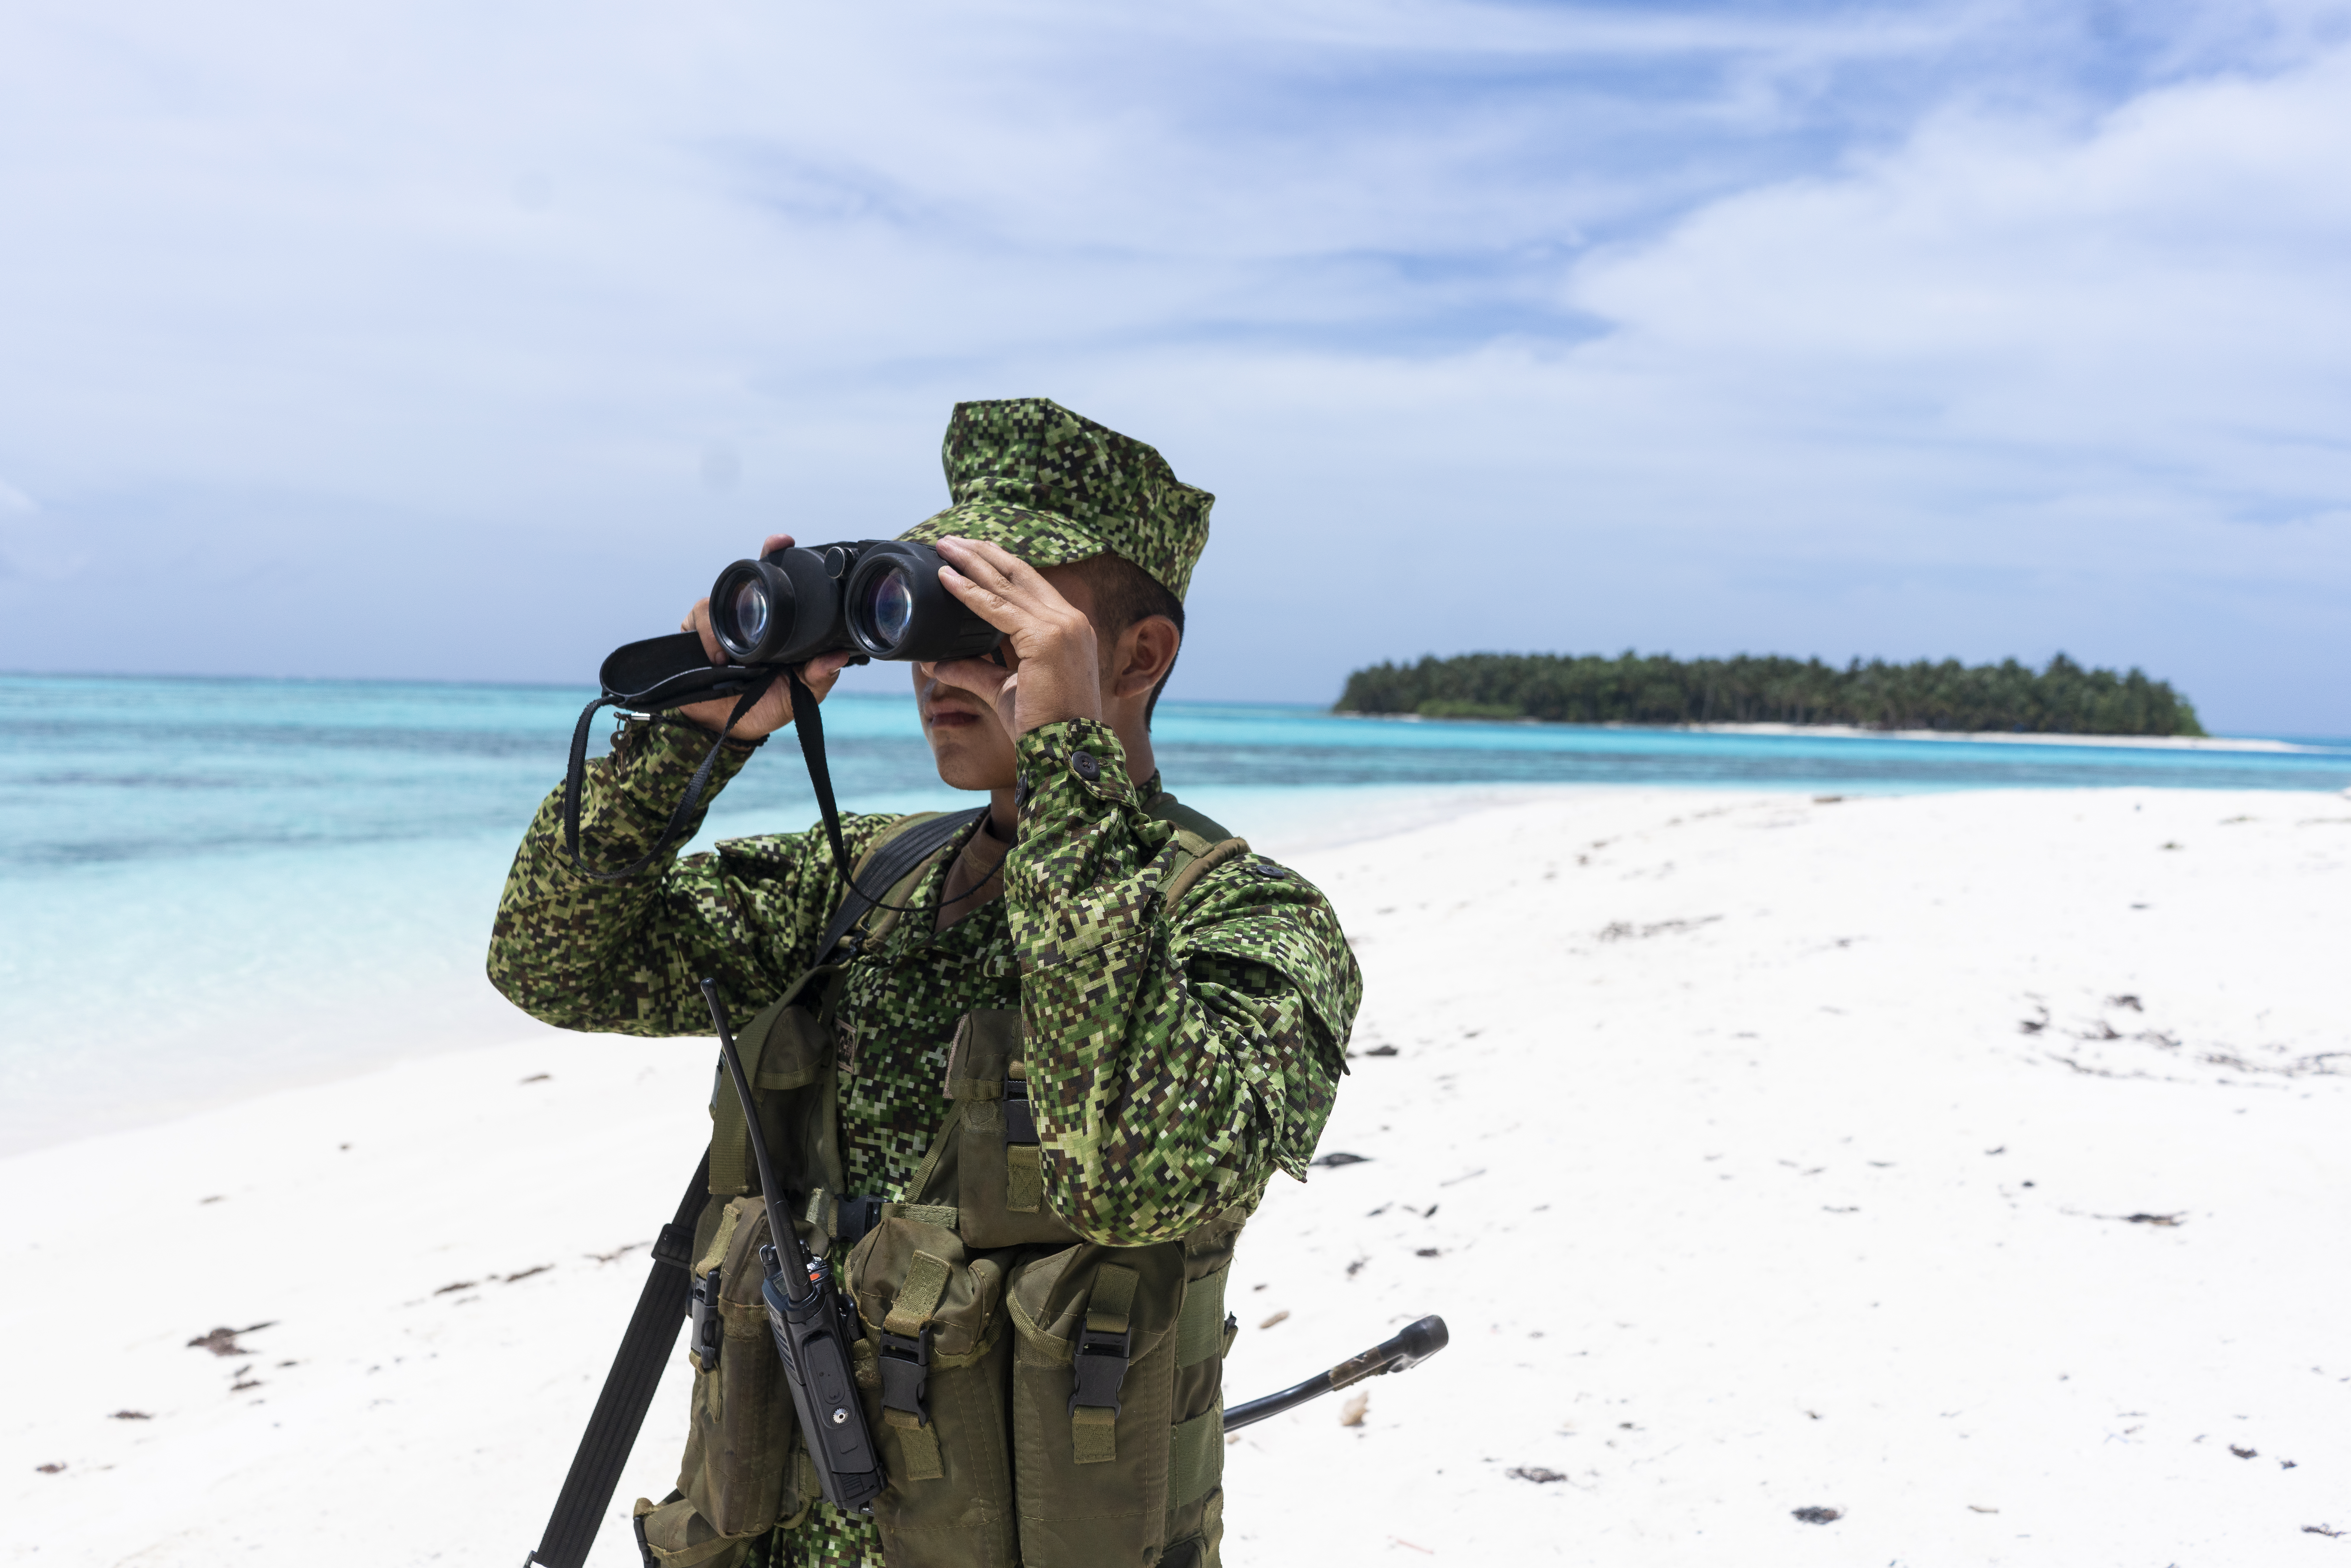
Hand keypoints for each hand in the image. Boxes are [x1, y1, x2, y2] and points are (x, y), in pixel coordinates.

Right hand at [674, 534, 857, 739]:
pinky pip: (699, 618)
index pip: (779, 586)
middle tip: (771, 548)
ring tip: (736, 660)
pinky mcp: (695, 634)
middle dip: (752, 565)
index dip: (779, 558)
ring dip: (726, 622)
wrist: (725, 730)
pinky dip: (706, 636)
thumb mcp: (798, 695)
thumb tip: (839, 656)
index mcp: (778, 628)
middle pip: (744, 583)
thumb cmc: (765, 708)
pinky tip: (718, 659)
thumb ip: (817, 677)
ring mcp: (721, 625)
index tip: (785, 541)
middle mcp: (748, 620)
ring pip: (719, 600)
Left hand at [926, 536, 1100, 735]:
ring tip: (945, 546)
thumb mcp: (1003, 688)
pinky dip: (969, 591)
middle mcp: (1070, 620)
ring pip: (1008, 584)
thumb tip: (934, 663)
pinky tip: (946, 578)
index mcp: (1070, 629)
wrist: (1065, 750)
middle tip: (951, 540)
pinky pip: (998, 608)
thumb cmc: (1041, 724)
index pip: (1030, 586)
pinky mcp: (1045, 638)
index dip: (998, 566)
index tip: (970, 554)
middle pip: (1020, 574)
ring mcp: (1062, 626)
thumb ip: (973, 670)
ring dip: (972, 563)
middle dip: (983, 554)